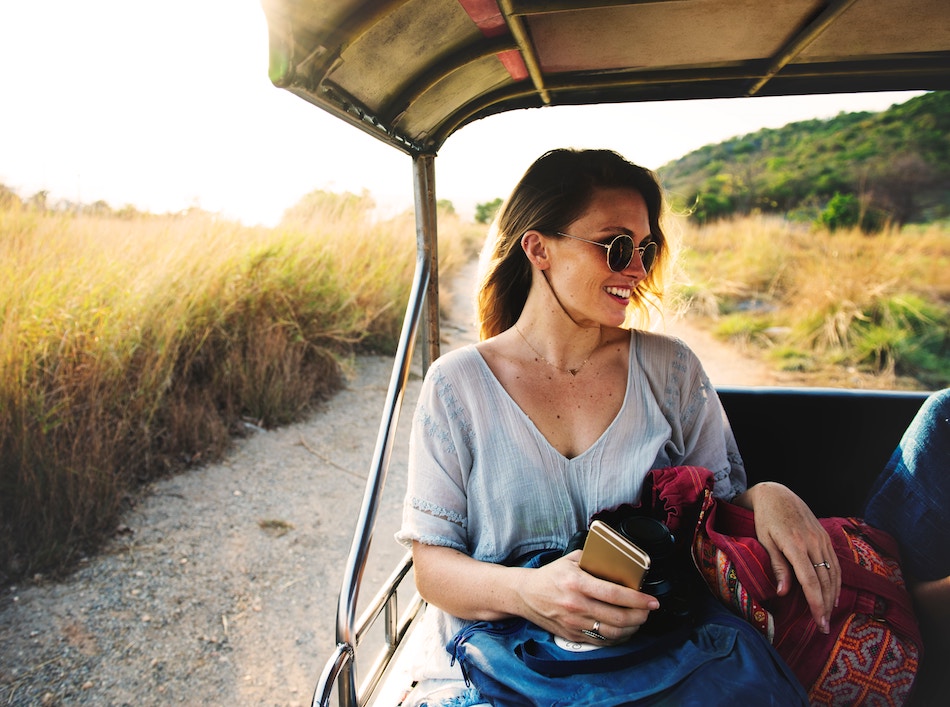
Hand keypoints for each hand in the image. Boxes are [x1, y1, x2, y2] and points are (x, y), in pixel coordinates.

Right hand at [515, 550, 658, 644]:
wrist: (525, 595)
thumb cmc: (550, 576)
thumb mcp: (571, 560)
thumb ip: (594, 560)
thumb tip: (619, 561)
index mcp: (578, 583)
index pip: (615, 594)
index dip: (638, 599)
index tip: (651, 600)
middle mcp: (576, 605)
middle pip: (618, 617)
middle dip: (640, 615)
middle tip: (649, 610)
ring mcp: (574, 623)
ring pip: (612, 633)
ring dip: (632, 628)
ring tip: (639, 620)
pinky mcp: (572, 636)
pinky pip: (601, 642)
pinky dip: (617, 638)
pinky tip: (624, 630)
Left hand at [736, 482, 840, 632]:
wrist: (777, 494)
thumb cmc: (765, 519)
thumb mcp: (765, 541)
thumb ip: (777, 566)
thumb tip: (784, 593)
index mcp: (795, 545)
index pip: (810, 581)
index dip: (816, 604)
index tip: (819, 622)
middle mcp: (813, 543)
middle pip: (825, 581)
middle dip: (825, 606)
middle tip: (824, 627)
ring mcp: (821, 539)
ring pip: (833, 573)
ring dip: (833, 596)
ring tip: (828, 615)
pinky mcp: (825, 537)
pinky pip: (835, 563)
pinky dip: (836, 581)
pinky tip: (833, 594)